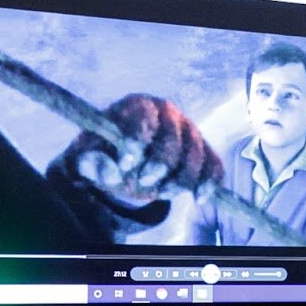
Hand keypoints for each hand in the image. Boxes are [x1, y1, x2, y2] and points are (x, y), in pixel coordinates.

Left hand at [63, 94, 223, 202]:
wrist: (125, 158)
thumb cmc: (105, 153)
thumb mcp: (90, 157)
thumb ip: (94, 162)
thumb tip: (110, 168)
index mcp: (138, 106)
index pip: (144, 118)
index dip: (137, 141)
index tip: (126, 165)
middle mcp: (168, 113)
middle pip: (174, 139)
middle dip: (160, 165)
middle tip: (144, 182)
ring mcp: (190, 130)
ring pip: (196, 155)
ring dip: (180, 180)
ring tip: (160, 192)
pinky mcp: (204, 150)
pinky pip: (214, 165)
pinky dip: (210, 183)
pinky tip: (199, 199)